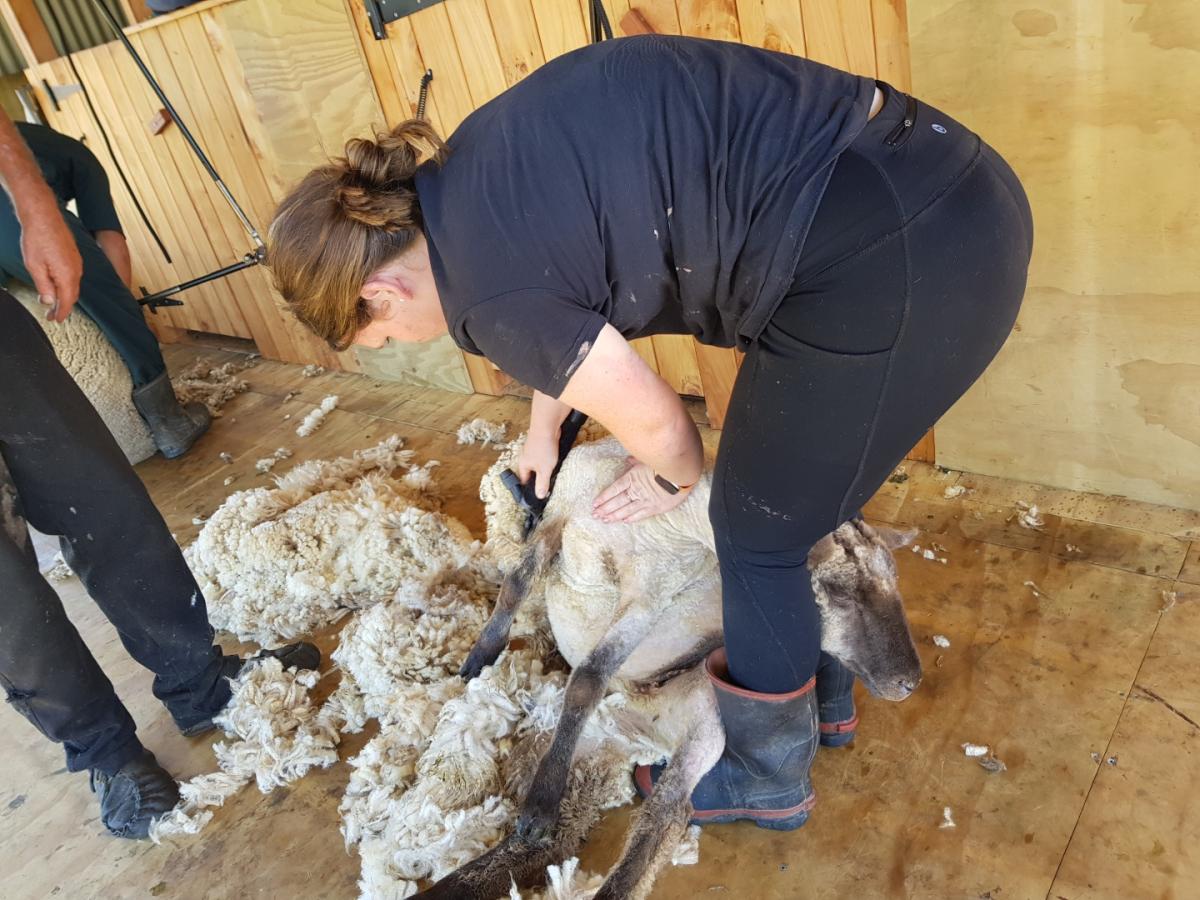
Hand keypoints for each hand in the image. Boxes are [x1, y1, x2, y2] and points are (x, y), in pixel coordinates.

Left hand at [20, 204, 81, 321]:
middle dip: (63, 306)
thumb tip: (50, 302)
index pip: (67, 301)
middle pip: (72, 295)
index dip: (61, 313)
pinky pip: (72, 276)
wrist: (43, 217)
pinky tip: (55, 283)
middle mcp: (76, 270)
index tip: (55, 320)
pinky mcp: (74, 256)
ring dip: (63, 295)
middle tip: (51, 315)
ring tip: (51, 300)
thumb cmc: (37, 239)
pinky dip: (65, 284)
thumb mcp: (35, 266)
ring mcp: (77, 263)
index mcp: (67, 275)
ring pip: (72, 285)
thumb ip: (44, 287)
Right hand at [517, 430, 559, 498]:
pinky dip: (548, 460)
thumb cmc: (543, 448)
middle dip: (538, 478)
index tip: (537, 495)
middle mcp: (526, 457)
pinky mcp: (540, 444)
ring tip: (552, 474)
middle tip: (547, 486)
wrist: (547, 427)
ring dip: (544, 468)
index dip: (530, 489)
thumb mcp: (544, 470)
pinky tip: (555, 461)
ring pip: (538, 463)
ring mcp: (533, 450)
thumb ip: (542, 483)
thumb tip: (539, 496)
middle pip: (531, 472)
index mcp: (523, 465)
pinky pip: (543, 456)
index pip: (524, 481)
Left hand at [592, 458, 689, 523]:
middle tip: (595, 515)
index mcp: (632, 478)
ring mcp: (644, 501)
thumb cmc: (663, 463)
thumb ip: (636, 460)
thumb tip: (628, 460)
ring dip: (614, 516)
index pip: (614, 489)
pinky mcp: (654, 507)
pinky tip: (623, 521)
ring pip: (626, 510)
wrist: (679, 473)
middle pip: (617, 501)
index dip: (604, 497)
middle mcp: (635, 491)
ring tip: (604, 520)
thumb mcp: (647, 458)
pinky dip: (631, 518)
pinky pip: (640, 515)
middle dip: (605, 509)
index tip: (595, 503)